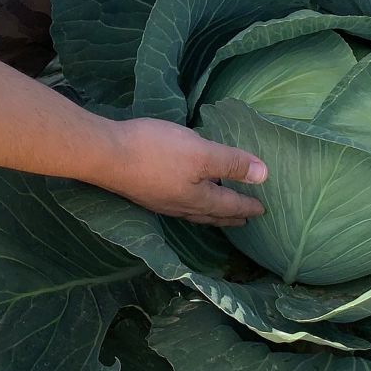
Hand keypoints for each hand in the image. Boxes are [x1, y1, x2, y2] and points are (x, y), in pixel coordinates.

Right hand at [97, 116, 266, 226]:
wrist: (106, 154)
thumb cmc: (156, 151)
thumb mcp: (200, 152)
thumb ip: (231, 163)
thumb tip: (264, 176)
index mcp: (197, 198)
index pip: (229, 204)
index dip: (247, 205)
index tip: (262, 211)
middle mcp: (180, 205)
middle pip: (211, 214)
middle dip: (229, 216)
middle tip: (244, 220)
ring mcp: (160, 201)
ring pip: (193, 211)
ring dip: (210, 212)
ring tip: (218, 210)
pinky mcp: (145, 191)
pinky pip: (178, 204)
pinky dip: (191, 203)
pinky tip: (184, 193)